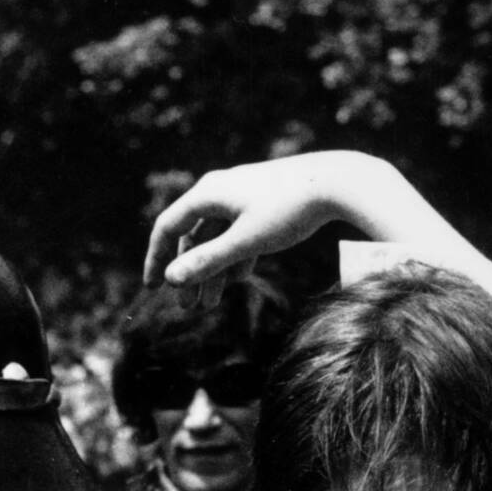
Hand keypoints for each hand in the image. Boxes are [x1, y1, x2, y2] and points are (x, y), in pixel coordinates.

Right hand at [144, 152, 442, 289]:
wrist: (337, 182)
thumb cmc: (290, 210)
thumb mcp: (246, 241)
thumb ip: (209, 261)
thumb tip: (171, 280)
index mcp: (208, 194)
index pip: (168, 226)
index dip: (156, 258)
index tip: (153, 288)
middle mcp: (220, 190)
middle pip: (193, 236)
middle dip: (190, 273)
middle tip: (188, 308)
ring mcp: (242, 195)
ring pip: (217, 237)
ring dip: (213, 270)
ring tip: (212, 303)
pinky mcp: (263, 201)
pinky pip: (238, 232)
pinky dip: (235, 256)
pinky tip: (240, 279)